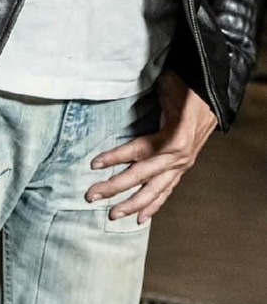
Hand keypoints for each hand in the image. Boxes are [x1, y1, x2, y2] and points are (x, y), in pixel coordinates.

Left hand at [86, 70, 217, 224]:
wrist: (213, 90)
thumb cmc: (187, 84)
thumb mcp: (168, 86)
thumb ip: (153, 96)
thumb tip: (123, 87)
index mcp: (175, 137)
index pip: (139, 150)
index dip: (116, 157)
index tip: (94, 164)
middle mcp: (179, 156)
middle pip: (142, 175)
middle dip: (115, 187)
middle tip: (91, 195)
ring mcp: (182, 164)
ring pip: (154, 190)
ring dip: (132, 204)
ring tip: (112, 215)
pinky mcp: (184, 167)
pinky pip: (167, 190)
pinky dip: (154, 205)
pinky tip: (140, 218)